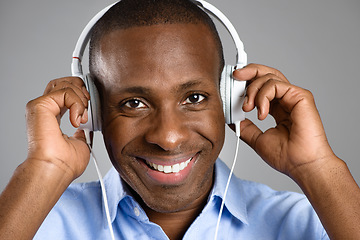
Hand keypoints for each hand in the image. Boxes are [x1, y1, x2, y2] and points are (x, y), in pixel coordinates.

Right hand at [25, 77, 90, 179]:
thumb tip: (83, 129)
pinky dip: (77, 103)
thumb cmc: (66, 163)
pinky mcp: (39, 105)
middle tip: (88, 106)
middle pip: (63, 83)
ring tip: (82, 115)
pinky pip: (65, 92)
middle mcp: (46, 110)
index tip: (90, 104)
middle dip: (81, 89)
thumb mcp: (81, 143)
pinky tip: (77, 119)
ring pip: (64, 84)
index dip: (80, 94)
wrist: (56, 169)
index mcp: (53, 117)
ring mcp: (41, 107)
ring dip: (81, 97)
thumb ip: (82, 132)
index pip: (65, 95)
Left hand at [233, 64, 335, 178]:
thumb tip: (232, 118)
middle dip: (248, 72)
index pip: (261, 87)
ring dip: (252, 89)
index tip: (231, 85)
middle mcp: (286, 100)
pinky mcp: (301, 96)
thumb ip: (245, 126)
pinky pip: (276, 84)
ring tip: (247, 107)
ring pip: (269, 77)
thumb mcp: (256, 139)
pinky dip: (263, 95)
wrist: (301, 166)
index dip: (246, 83)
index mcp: (277, 108)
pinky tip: (261, 112)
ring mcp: (294, 97)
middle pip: (267, 74)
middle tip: (235, 75)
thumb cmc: (286, 156)